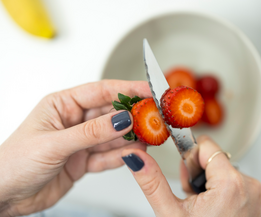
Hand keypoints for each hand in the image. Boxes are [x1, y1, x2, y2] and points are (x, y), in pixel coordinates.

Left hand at [0, 80, 150, 216]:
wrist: (4, 197)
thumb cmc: (13, 163)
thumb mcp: (54, 143)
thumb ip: (91, 132)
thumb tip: (121, 120)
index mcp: (63, 105)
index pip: (100, 92)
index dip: (126, 89)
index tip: (147, 90)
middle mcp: (74, 121)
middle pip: (111, 114)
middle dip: (133, 116)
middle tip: (154, 117)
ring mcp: (81, 142)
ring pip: (113, 136)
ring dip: (131, 137)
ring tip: (149, 137)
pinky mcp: (84, 161)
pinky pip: (108, 156)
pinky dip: (122, 156)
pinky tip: (135, 154)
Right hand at [122, 136, 260, 216]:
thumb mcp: (171, 214)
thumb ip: (153, 182)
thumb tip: (137, 159)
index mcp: (230, 184)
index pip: (207, 145)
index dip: (191, 158)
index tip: (186, 173)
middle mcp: (251, 188)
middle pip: (217, 160)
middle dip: (200, 174)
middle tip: (193, 197)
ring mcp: (258, 200)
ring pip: (228, 175)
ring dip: (213, 186)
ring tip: (205, 208)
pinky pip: (241, 190)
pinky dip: (228, 197)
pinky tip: (219, 213)